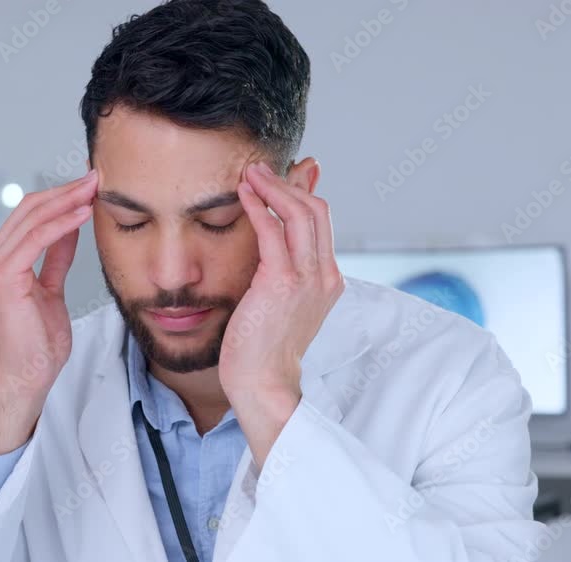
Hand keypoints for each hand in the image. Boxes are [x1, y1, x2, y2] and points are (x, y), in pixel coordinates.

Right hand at [0, 169, 97, 454]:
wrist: (27, 375)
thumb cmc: (37, 341)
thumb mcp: (51, 288)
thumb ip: (55, 257)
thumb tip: (69, 227)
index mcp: (1, 257)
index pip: (31, 212)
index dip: (62, 195)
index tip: (92, 185)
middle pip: (30, 207)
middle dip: (67, 190)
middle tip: (97, 177)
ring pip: (33, 216)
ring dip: (67, 199)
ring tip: (95, 188)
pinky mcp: (3, 276)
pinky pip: (36, 238)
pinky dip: (62, 222)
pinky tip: (84, 212)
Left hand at [219, 161, 343, 466]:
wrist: (263, 383)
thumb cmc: (263, 348)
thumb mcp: (278, 302)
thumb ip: (280, 269)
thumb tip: (273, 241)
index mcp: (328, 280)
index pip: (321, 222)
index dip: (301, 193)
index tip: (278, 177)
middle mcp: (324, 276)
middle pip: (315, 210)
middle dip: (288, 182)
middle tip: (260, 168)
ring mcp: (307, 278)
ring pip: (299, 212)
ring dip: (273, 186)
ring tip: (249, 172)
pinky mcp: (282, 282)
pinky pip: (272, 229)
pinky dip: (258, 204)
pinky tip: (242, 192)